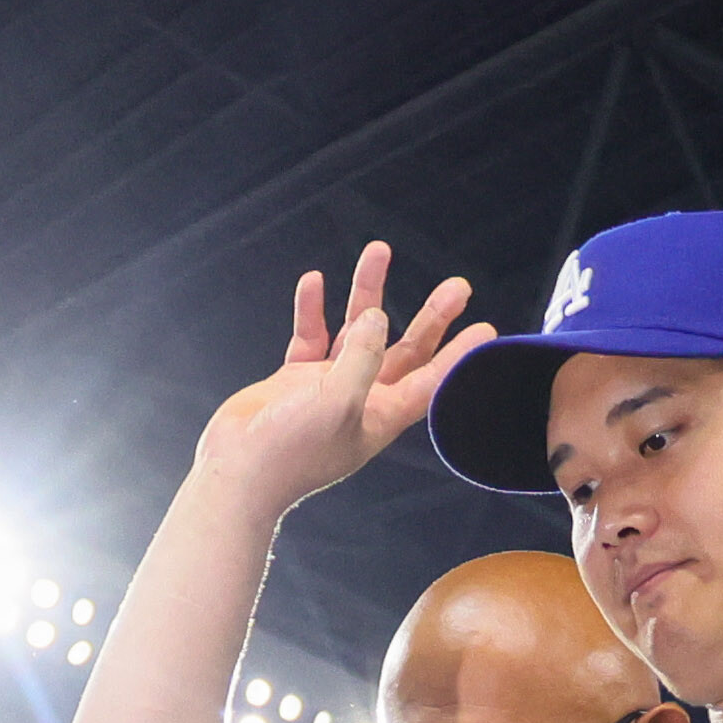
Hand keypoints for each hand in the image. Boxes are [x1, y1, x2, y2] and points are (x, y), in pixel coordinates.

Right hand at [190, 242, 480, 514]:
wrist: (237, 472)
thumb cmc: (292, 450)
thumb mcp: (337, 401)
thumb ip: (362, 357)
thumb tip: (377, 316)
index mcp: (382, 415)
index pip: (432, 380)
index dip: (459, 355)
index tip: (486, 330)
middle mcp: (363, 398)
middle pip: (406, 350)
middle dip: (431, 317)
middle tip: (458, 286)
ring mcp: (330, 386)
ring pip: (358, 331)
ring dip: (368, 293)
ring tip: (378, 250)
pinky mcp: (297, 380)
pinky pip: (312, 335)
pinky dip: (313, 308)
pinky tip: (314, 281)